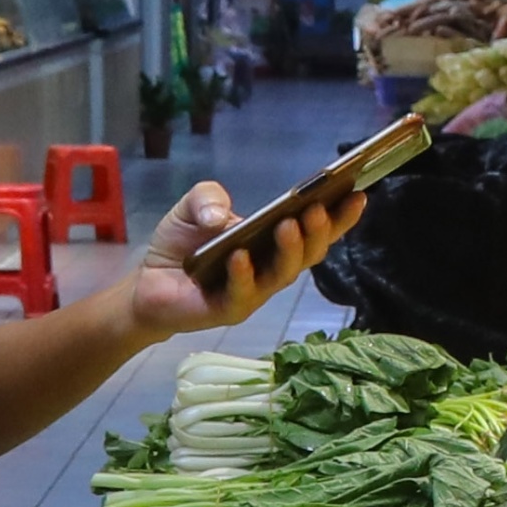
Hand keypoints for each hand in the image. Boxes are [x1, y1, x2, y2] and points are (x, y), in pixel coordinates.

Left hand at [129, 181, 365, 338]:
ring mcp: (254, 293)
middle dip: (319, 232)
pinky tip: (240, 256)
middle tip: (319, 210)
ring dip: (290, 250)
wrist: (147, 283)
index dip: (340, 217)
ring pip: (283, 275)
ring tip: (289, 225)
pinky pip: (242, 295)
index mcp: (274, 243)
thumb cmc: (181, 244)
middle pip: (308, 254)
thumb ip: (209, 196)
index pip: (315, 231)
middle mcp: (272, 269)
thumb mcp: (194, 205)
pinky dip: (243, 275)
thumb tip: (223, 216)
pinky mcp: (228, 311)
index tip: (359, 195)